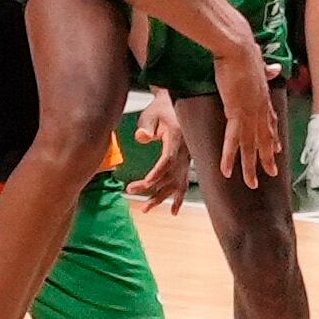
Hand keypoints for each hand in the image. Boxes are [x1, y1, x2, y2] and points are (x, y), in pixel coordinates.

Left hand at [129, 88, 190, 209]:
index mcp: (178, 139)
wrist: (174, 106)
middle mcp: (185, 152)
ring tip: (146, 208)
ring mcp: (187, 160)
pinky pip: (183, 184)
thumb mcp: (151, 114)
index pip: (168, 160)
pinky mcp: (185, 165)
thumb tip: (141, 137)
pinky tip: (173, 211)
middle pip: (169, 175)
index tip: (146, 182)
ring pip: (176, 184)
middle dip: (151, 187)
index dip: (157, 173)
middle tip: (131, 190)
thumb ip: (146, 126)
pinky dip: (179, 199)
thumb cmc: (161, 110)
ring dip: (161, 197)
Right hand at [207, 44, 283, 188]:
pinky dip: (230, 157)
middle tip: (272, 173)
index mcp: (263, 97)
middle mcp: (260, 108)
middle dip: (268, 158)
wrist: (238, 46)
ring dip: (251, 167)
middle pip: (265, 139)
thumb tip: (275, 68)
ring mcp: (250, 113)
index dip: (273, 137)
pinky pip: (233, 141)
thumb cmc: (244, 49)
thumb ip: (265, 69)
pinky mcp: (236, 113)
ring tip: (252, 184)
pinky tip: (228, 171)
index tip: (278, 149)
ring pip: (251, 146)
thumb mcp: (257, 62)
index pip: (270, 121)